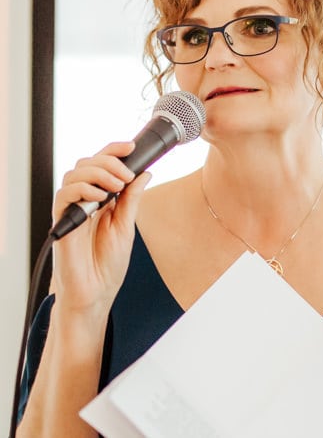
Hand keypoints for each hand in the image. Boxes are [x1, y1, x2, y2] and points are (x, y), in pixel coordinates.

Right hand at [49, 141, 150, 317]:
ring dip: (98, 173)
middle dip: (109, 161)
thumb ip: (132, 199)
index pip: (102, 165)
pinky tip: (100, 198)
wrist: (96, 291)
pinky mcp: (62, 221)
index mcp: (101, 199)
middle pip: (87, 163)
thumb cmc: (108, 264)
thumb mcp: (127, 226)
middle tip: (126, 175)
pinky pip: (63, 195)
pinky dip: (82, 189)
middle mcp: (84, 200)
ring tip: (116, 186)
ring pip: (74, 174)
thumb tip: (144, 173)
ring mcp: (72, 210)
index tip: (132, 146)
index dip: (114, 151)